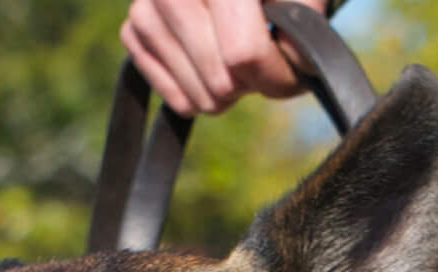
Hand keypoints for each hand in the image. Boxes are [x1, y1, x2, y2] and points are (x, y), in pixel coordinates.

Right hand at [121, 0, 328, 115]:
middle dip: (251, 83)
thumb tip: (285, 66)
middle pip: (220, 79)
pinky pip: (173, 97)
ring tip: (235, 61)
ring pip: (196, 95)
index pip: (244, 53)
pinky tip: (210, 69)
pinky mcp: (131, 30)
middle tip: (259, 58)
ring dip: (226, 93)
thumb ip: (305, 29)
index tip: (291, 64)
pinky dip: (200, 96)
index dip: (275, 73)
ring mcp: (145, 7)